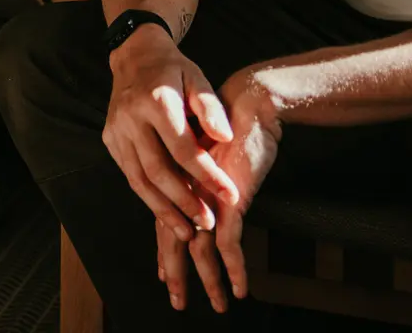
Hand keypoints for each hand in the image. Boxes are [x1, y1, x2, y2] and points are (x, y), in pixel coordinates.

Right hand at [104, 26, 241, 242]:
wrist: (134, 55)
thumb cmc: (173, 69)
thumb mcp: (198, 78)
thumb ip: (211, 108)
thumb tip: (224, 139)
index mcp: (155, 101)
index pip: (183, 148)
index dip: (207, 175)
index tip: (230, 196)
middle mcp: (130, 118)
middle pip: (157, 169)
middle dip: (184, 201)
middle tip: (207, 223)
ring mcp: (116, 130)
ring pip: (138, 178)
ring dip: (162, 209)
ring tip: (186, 231)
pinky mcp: (109, 139)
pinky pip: (129, 173)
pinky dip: (148, 196)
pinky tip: (167, 212)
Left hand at [159, 71, 280, 313]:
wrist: (247, 105)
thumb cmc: (230, 128)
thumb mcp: (213, 158)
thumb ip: (204, 181)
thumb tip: (199, 201)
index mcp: (181, 183)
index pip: (168, 223)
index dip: (166, 249)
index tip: (164, 274)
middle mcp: (190, 193)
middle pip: (177, 241)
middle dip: (177, 273)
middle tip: (176, 300)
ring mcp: (208, 198)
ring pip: (201, 249)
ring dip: (208, 280)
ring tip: (215, 305)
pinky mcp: (230, 200)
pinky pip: (230, 244)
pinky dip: (234, 269)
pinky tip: (240, 289)